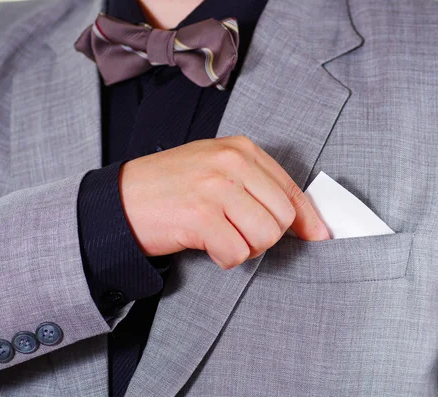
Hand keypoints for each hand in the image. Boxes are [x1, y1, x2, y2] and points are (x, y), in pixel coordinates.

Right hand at [119, 136, 329, 268]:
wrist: (119, 199)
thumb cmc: (170, 186)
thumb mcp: (217, 170)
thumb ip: (258, 186)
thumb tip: (306, 221)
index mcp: (240, 149)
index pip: (291, 189)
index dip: (308, 219)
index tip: (318, 235)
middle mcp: (231, 163)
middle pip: (283, 218)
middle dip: (266, 236)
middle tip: (239, 233)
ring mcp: (215, 188)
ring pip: (265, 237)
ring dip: (246, 247)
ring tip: (221, 236)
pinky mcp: (200, 216)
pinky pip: (237, 253)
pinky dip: (225, 258)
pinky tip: (207, 245)